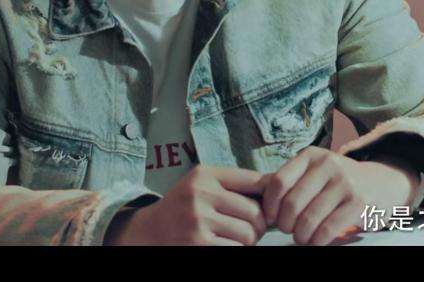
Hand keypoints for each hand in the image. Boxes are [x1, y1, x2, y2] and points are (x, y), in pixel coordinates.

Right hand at [104, 165, 267, 244]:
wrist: (147, 232)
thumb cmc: (183, 208)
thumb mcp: (202, 185)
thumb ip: (233, 185)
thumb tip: (275, 187)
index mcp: (205, 174)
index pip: (254, 180)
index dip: (269, 196)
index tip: (270, 208)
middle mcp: (201, 193)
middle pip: (255, 211)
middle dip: (260, 225)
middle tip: (253, 230)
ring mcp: (198, 219)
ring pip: (248, 233)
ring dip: (250, 241)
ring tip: (240, 239)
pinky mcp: (198, 243)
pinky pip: (236, 248)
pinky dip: (237, 249)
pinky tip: (228, 246)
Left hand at [261, 146, 419, 245]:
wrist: (383, 183)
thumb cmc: (339, 182)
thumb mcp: (315, 171)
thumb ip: (290, 180)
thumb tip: (256, 195)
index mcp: (311, 156)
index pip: (278, 182)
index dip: (270, 206)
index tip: (272, 218)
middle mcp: (327, 164)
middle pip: (291, 203)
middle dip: (286, 225)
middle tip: (290, 231)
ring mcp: (344, 182)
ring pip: (308, 220)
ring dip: (300, 236)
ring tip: (302, 238)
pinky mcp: (358, 202)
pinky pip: (327, 230)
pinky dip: (317, 241)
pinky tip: (316, 241)